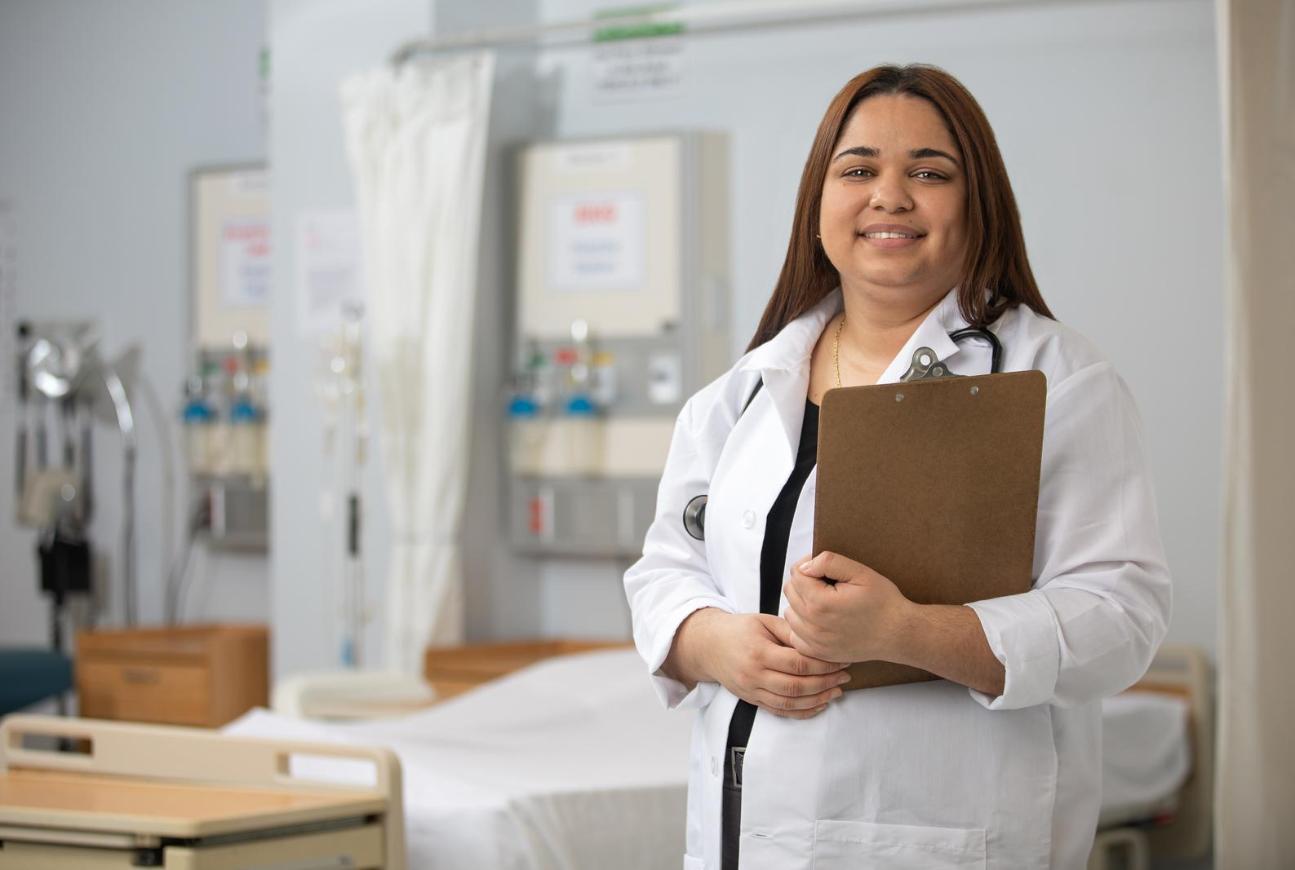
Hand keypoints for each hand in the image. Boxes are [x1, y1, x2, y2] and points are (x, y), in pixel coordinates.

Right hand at [672, 609, 850, 718]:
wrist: (709, 646)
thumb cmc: (739, 629)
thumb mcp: (764, 621)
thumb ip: (790, 631)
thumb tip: (818, 640)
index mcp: (759, 652)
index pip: (797, 663)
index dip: (822, 664)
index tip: (840, 660)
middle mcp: (754, 675)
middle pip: (796, 686)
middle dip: (825, 683)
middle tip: (845, 676)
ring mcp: (753, 691)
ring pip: (790, 703)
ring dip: (817, 700)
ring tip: (837, 692)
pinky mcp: (753, 700)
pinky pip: (780, 711)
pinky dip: (802, 712)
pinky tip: (819, 706)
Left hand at [783, 551, 913, 663]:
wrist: (898, 633)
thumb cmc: (883, 602)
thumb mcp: (860, 573)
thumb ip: (829, 562)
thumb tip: (806, 565)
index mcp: (820, 603)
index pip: (796, 574)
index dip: (809, 564)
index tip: (825, 568)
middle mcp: (812, 625)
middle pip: (790, 591)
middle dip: (804, 582)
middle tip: (827, 583)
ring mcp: (814, 642)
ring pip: (790, 613)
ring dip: (801, 603)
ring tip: (825, 600)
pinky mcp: (818, 653)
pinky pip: (795, 634)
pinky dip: (802, 625)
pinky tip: (820, 619)